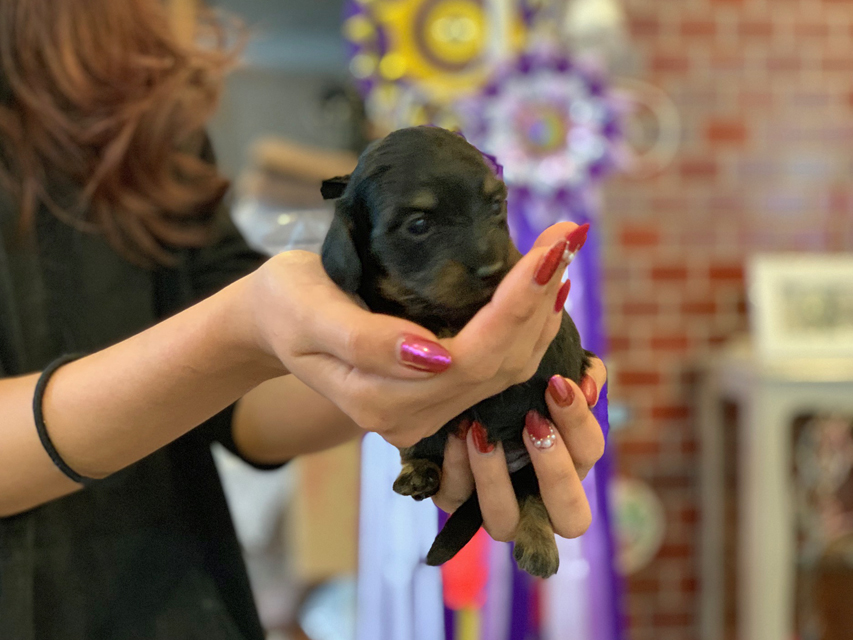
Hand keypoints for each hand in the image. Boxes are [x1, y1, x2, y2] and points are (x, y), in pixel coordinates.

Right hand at [246, 222, 584, 447]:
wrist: (274, 320)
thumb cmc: (286, 303)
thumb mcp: (309, 312)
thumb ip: (364, 341)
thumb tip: (434, 356)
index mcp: (381, 401)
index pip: (472, 356)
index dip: (518, 305)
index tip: (549, 249)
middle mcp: (411, 416)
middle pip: (500, 364)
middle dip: (540, 299)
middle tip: (564, 237)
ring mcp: (426, 411)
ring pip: (507, 368)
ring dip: (541, 311)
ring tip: (560, 253)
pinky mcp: (437, 396)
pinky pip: (496, 367)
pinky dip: (525, 326)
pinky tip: (542, 290)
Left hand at [432, 357, 606, 540]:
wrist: (462, 389)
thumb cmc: (522, 390)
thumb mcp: (552, 377)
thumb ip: (583, 373)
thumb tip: (588, 383)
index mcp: (572, 466)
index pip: (590, 455)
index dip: (578, 424)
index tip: (558, 386)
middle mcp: (543, 502)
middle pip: (572, 517)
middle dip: (555, 470)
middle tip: (534, 422)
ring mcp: (501, 512)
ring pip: (505, 521)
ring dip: (495, 477)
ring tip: (483, 433)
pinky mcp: (458, 506)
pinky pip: (456, 499)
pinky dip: (457, 467)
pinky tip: (457, 432)